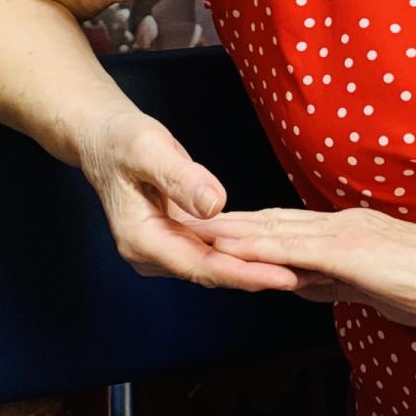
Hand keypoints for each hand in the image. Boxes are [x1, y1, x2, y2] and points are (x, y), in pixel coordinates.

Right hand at [75, 106, 300, 294]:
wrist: (105, 139)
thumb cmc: (122, 141)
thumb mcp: (148, 150)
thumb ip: (180, 178)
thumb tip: (215, 205)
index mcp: (142, 240)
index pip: (202, 265)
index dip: (245, 272)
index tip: (283, 275)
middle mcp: (153, 253)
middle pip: (214, 271)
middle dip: (261, 275)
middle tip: (310, 276)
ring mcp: (166, 247)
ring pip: (217, 264)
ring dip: (258, 266)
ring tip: (306, 269)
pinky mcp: (179, 237)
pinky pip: (217, 248)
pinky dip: (246, 250)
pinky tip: (279, 250)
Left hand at [179, 205, 415, 329]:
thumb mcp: (376, 284)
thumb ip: (338, 281)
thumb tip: (304, 285)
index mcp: (348, 232)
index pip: (286, 228)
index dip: (245, 227)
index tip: (208, 227)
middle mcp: (339, 225)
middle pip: (269, 222)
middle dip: (223, 222)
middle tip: (179, 218)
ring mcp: (344, 236)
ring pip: (272, 231)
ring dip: (227, 230)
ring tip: (186, 226)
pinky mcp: (349, 252)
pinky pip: (292, 250)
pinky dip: (256, 246)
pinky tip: (229, 247)